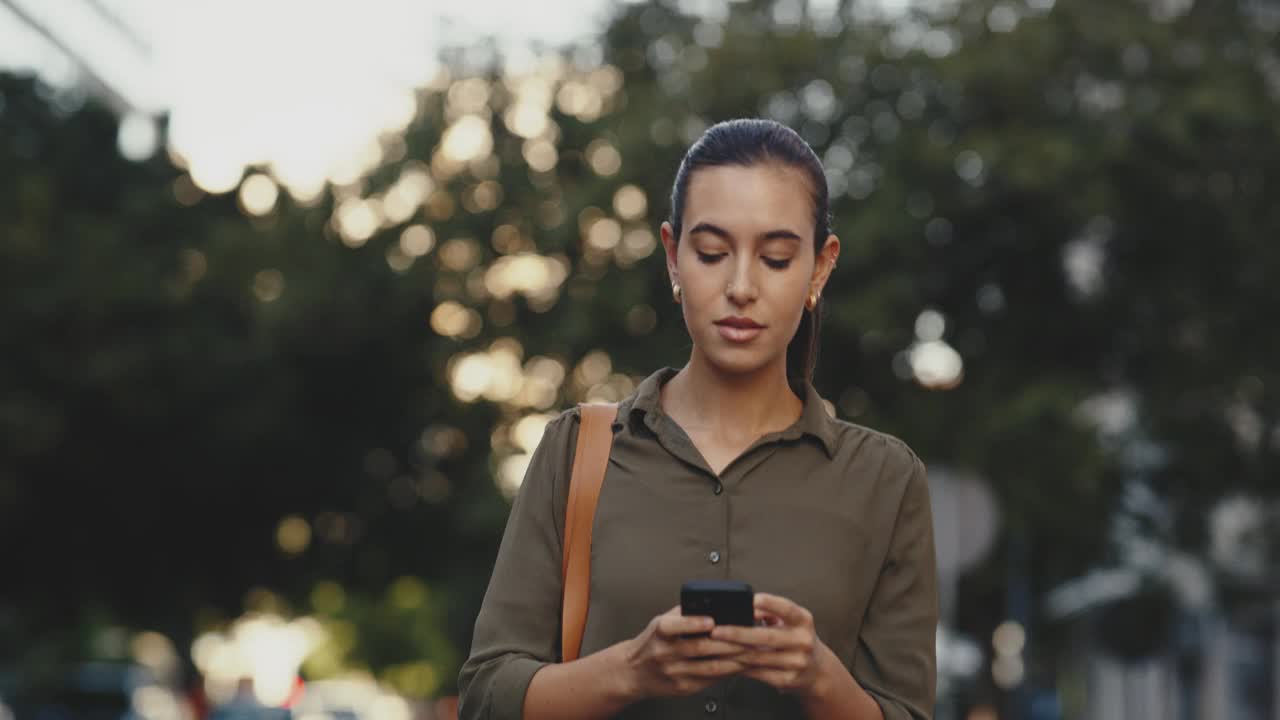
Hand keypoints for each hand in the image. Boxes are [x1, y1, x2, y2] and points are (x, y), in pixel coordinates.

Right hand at [620, 605, 745, 698]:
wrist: (633, 672)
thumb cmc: (652, 642)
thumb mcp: (662, 621)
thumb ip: (685, 613)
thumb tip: (714, 604)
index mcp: (659, 632)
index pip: (675, 626)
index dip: (694, 623)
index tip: (712, 620)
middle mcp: (664, 653)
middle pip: (700, 648)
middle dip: (729, 643)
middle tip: (749, 637)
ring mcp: (673, 672)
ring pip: (709, 667)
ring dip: (734, 660)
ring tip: (751, 653)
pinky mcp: (682, 688)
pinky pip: (709, 681)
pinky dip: (727, 673)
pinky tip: (739, 667)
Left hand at [708, 593, 829, 696]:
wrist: (818, 671)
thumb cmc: (796, 639)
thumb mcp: (791, 621)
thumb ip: (770, 612)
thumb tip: (747, 606)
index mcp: (803, 621)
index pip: (787, 609)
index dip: (769, 603)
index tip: (751, 600)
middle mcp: (803, 641)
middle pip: (767, 637)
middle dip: (738, 633)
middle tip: (717, 631)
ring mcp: (797, 662)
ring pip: (759, 657)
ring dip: (734, 652)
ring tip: (716, 647)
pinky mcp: (788, 680)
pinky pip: (758, 672)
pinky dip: (740, 667)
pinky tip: (727, 662)